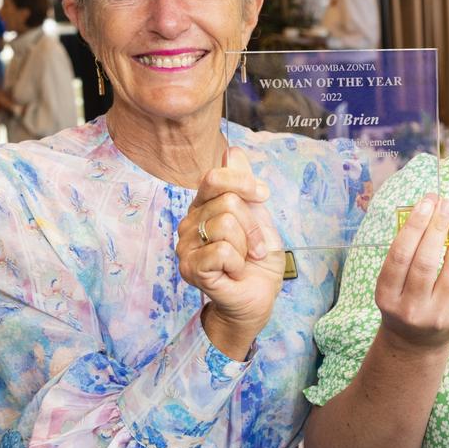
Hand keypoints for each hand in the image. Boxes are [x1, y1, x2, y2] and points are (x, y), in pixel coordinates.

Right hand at [177, 147, 284, 353]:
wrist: (258, 296)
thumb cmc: (258, 258)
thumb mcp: (259, 215)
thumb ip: (244, 184)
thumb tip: (232, 152)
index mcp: (204, 204)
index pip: (216, 176)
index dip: (245, 183)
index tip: (262, 197)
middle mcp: (190, 221)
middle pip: (229, 201)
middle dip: (253, 225)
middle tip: (254, 246)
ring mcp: (186, 244)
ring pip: (226, 224)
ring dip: (247, 245)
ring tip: (243, 259)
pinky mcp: (189, 267)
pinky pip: (221, 250)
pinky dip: (237, 262)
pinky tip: (233, 272)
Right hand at [375, 195, 448, 355]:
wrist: (414, 343)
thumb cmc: (401, 301)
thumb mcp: (391, 282)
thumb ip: (405, 251)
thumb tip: (429, 209)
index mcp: (387, 296)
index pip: (401, 255)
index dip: (414, 225)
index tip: (426, 202)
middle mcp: (411, 309)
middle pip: (427, 261)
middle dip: (438, 226)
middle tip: (446, 203)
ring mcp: (438, 316)